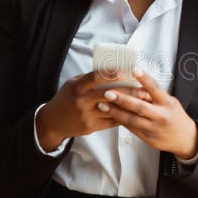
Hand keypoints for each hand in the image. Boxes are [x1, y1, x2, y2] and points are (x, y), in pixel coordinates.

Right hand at [36, 70, 151, 151]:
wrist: (53, 122)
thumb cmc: (67, 98)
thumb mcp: (73, 84)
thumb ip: (90, 78)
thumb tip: (113, 70)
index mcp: (77, 87)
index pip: (96, 77)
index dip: (111, 74)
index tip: (126, 71)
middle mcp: (82, 101)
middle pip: (110, 94)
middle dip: (130, 92)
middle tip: (144, 90)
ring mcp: (86, 115)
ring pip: (113, 109)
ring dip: (130, 106)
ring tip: (144, 102)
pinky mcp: (91, 127)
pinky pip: (111, 121)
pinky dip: (124, 116)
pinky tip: (134, 112)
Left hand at [101, 67, 197, 159]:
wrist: (185, 139)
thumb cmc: (175, 116)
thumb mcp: (170, 102)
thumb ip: (155, 96)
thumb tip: (136, 84)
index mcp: (167, 103)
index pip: (155, 89)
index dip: (144, 79)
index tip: (134, 69)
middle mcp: (161, 116)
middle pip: (139, 107)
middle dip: (122, 99)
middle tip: (107, 92)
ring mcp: (153, 128)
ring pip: (132, 120)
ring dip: (115, 112)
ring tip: (102, 105)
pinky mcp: (147, 138)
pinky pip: (131, 128)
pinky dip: (120, 121)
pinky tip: (109, 115)